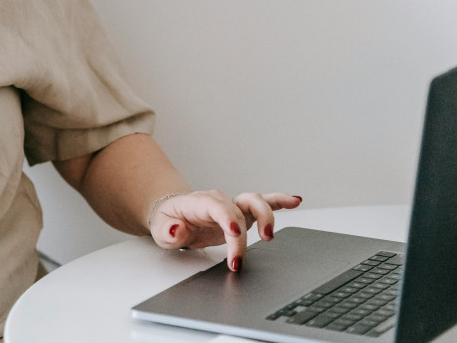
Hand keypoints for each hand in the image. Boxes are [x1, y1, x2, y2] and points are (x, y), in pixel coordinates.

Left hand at [149, 190, 301, 270]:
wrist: (174, 215)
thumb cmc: (169, 221)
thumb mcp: (160, 229)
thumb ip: (168, 231)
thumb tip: (177, 229)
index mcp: (200, 202)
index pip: (218, 208)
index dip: (228, 220)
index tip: (235, 235)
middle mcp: (220, 200)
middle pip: (239, 209)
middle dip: (244, 233)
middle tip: (241, 257)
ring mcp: (233, 205)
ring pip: (255, 202)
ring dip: (267, 216)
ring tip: (269, 236)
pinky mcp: (242, 213)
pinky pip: (264, 204)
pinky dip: (280, 202)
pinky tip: (295, 201)